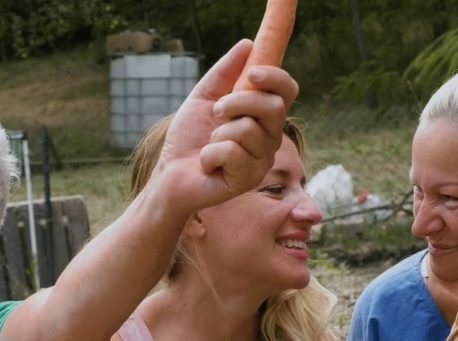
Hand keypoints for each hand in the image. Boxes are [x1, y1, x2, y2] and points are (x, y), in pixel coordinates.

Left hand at [152, 39, 298, 215]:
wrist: (170, 173)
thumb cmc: (189, 138)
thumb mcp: (203, 97)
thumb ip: (224, 72)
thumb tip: (247, 44)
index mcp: (263, 116)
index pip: (287, 91)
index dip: (275, 78)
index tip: (252, 73)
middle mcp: (270, 138)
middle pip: (273, 107)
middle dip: (238, 102)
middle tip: (216, 111)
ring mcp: (262, 161)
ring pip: (249, 130)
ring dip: (219, 133)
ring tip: (210, 144)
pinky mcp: (249, 179)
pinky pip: (232, 152)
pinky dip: (210, 154)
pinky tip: (207, 164)